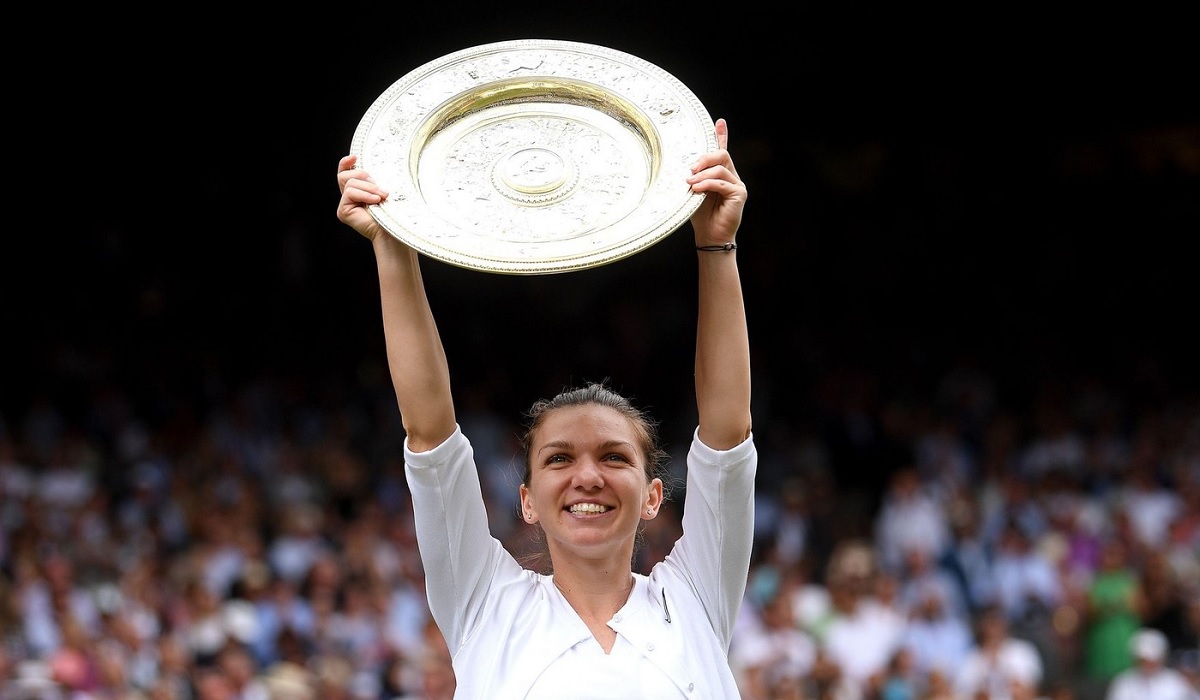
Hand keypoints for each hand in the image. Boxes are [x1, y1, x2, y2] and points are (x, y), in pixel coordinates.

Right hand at [336, 155, 390, 241]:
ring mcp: (344, 204)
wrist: (392, 231)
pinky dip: (364, 195)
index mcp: (357, 190)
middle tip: (380, 189)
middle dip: (364, 176)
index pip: (345, 172)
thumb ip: (371, 179)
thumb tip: (364, 165)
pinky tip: (375, 201)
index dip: (346, 163)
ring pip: (350, 183)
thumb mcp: (381, 189)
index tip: (355, 157)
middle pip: (346, 175)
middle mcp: (348, 197)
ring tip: (381, 197)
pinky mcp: (343, 211)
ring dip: (369, 188)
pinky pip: (350, 193)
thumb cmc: (392, 211)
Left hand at [687, 118, 746, 246]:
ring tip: (690, 183)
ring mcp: (737, 184)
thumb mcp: (693, 191)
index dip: (722, 135)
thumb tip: (685, 167)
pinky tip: (696, 189)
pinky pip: (722, 182)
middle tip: (689, 169)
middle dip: (704, 158)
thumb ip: (694, 177)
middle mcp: (731, 176)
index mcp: (720, 174)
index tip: (719, 122)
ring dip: (702, 174)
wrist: (710, 236)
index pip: (722, 151)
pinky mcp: (740, 194)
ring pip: (720, 168)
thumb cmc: (700, 216)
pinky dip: (707, 184)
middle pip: (721, 154)